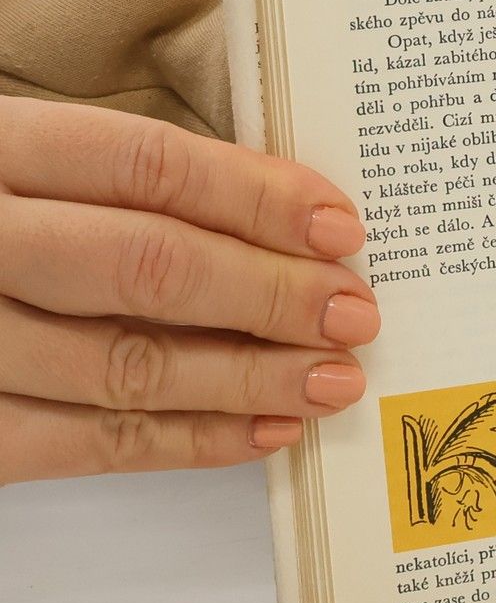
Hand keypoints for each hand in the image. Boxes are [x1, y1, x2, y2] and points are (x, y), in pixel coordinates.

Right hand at [0, 99, 378, 482]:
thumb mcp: (16, 161)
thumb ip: (117, 181)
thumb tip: (281, 216)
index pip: (146, 165)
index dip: (256, 198)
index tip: (342, 227)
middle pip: (147, 266)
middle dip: (271, 294)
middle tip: (355, 313)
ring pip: (123, 364)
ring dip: (246, 378)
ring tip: (331, 380)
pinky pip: (83, 441)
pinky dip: (185, 441)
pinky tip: (261, 431)